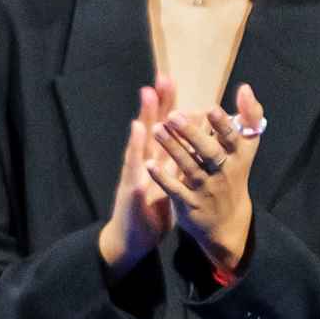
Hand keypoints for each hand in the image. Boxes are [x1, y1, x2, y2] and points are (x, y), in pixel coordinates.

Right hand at [97, 91, 175, 277]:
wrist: (131, 238)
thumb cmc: (149, 208)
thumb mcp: (165, 180)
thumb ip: (173, 158)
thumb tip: (189, 135)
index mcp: (153, 159)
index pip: (160, 126)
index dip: (165, 104)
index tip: (168, 80)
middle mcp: (141, 164)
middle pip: (148, 131)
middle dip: (152, 108)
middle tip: (154, 83)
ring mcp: (134, 179)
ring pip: (138, 153)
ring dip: (140, 134)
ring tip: (144, 114)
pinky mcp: (132, 199)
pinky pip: (135, 184)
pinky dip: (137, 171)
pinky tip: (139, 166)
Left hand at [144, 72, 268, 271]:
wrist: (228, 222)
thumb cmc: (234, 173)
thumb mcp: (246, 149)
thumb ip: (249, 118)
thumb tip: (245, 88)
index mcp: (237, 156)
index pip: (232, 138)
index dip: (223, 124)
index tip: (211, 108)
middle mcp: (223, 172)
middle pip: (209, 152)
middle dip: (192, 134)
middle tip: (173, 115)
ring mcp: (206, 189)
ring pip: (189, 167)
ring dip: (173, 148)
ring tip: (157, 129)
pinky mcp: (190, 204)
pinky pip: (175, 190)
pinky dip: (163, 178)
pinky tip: (150, 163)